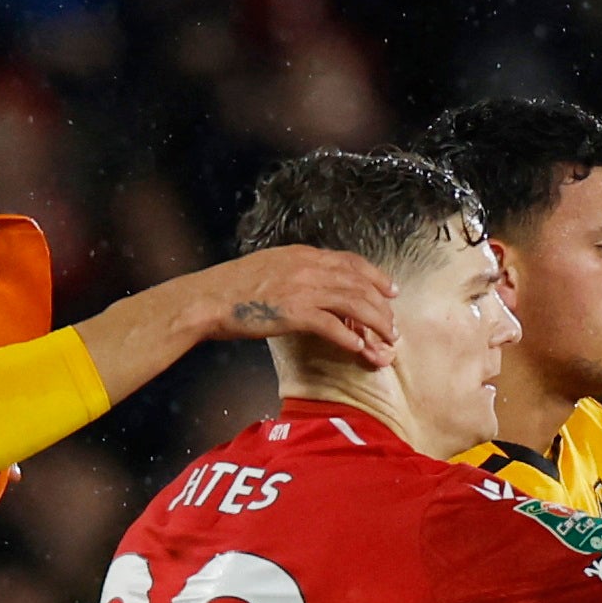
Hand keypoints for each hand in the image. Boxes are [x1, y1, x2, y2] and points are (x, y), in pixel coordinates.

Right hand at [189, 244, 404, 365]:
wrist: (207, 298)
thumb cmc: (232, 287)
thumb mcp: (270, 266)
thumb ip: (296, 271)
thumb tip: (315, 283)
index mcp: (303, 254)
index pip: (351, 262)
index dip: (376, 276)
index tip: (391, 290)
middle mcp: (308, 267)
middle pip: (360, 284)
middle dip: (382, 307)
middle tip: (394, 326)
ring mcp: (303, 289)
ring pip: (354, 304)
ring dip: (375, 324)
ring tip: (386, 341)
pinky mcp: (295, 313)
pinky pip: (333, 326)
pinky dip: (350, 338)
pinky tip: (359, 348)